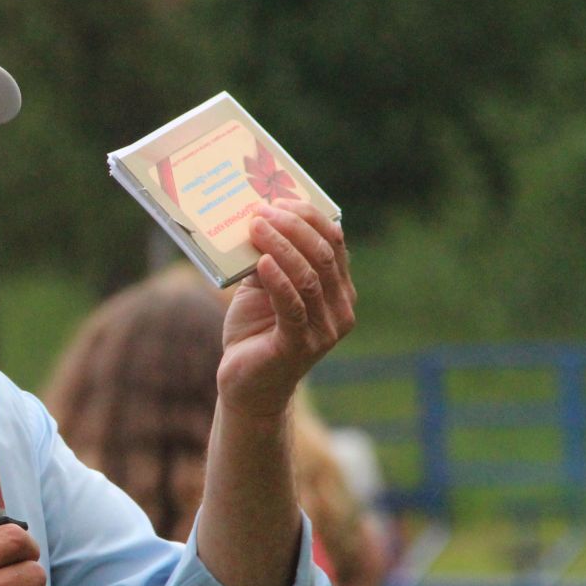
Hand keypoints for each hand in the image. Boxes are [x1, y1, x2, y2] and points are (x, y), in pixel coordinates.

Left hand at [218, 200, 355, 419]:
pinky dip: (278, 280)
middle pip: (323, 255)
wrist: (246, 385)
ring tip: (256, 227)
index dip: (309, 217)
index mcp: (338, 290)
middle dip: (292, 226)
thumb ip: (270, 259)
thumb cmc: (256, 331)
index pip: (333, 242)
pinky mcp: (299, 346)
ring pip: (309, 277)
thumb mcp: (263, 288)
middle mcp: (340, 309)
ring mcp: (323, 330)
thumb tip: (260, 219)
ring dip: (281, 246)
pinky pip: (293, 306)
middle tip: (261, 211)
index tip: (279, 200)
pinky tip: (261, 262)